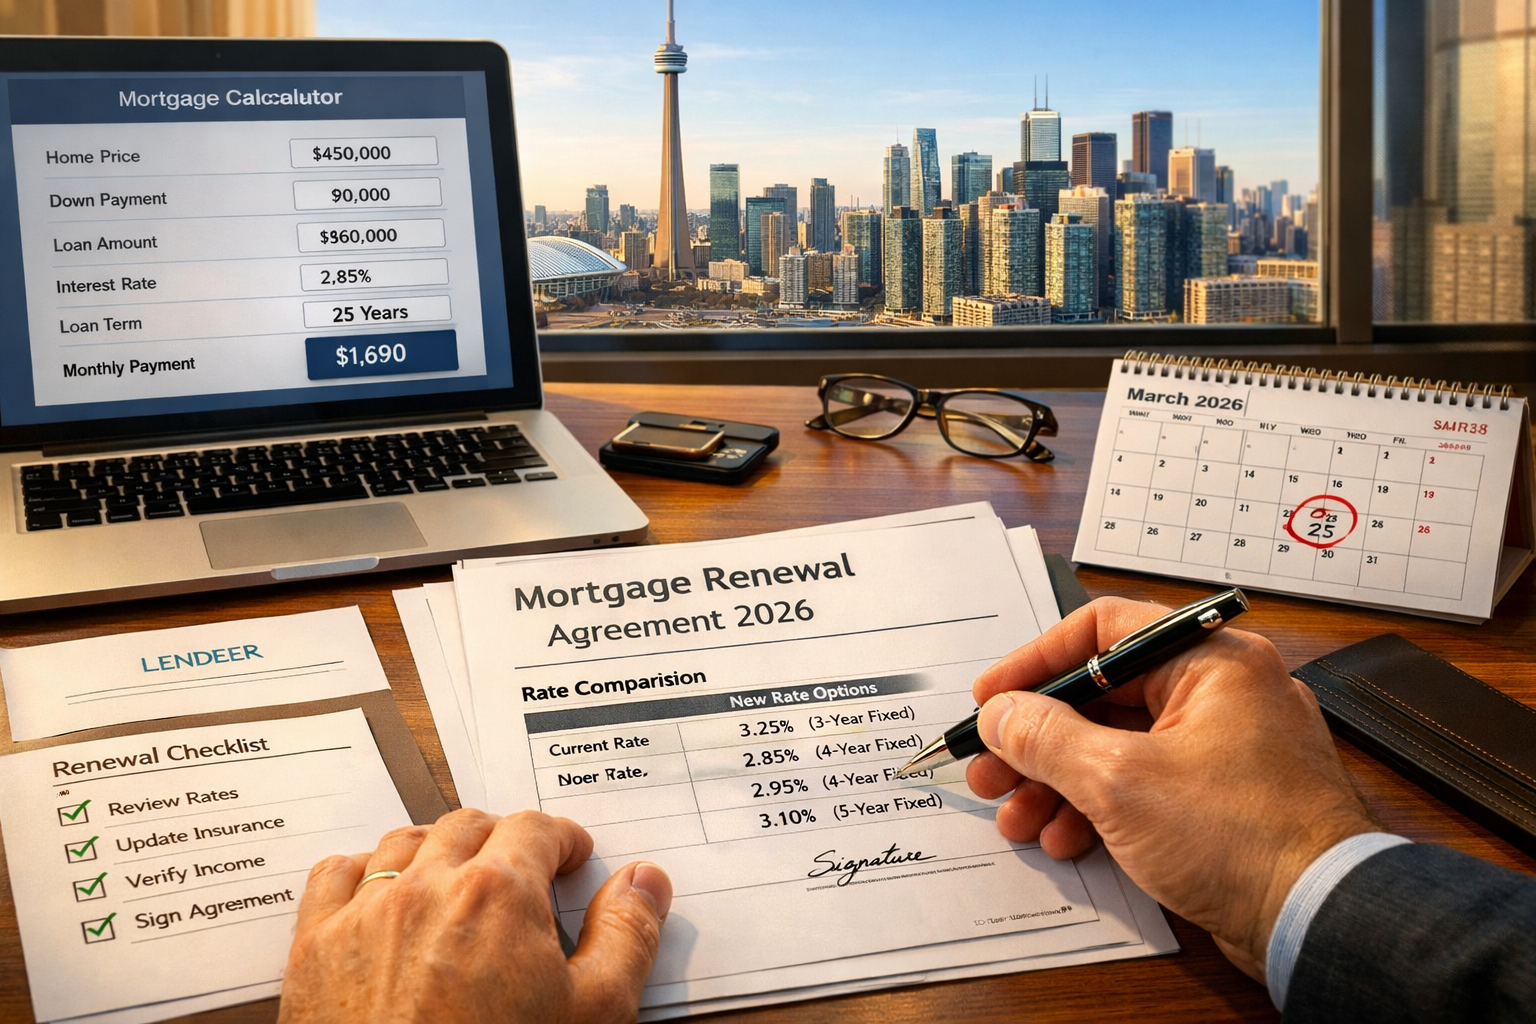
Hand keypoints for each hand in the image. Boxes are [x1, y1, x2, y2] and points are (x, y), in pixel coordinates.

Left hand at [278, 808, 671, 1023]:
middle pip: (470, 824)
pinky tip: (380, 895)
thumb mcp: (593, 1014)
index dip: (561, 840)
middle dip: (502, 839)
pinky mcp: (315, 947)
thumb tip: (646, 880)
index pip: (536, 827)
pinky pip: (334, 876)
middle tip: (521, 870)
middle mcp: (428, 886)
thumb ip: (628, 937)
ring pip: (403, 841)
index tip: (570, 859)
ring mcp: (365, 913)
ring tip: (455, 876)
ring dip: (436, 848)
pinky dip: (362, 871)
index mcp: (499, 891)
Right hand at [966, 597, 1375, 981]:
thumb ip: (1046, 738)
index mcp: (1211, 660)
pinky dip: (1101, 808)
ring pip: (1120, 746)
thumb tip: (1000, 714)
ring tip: (1018, 819)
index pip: (1102, 630)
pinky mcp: (1226, 798)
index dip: (1035, 662)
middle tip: (990, 769)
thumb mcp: (1119, 782)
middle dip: (1038, 740)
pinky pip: (1147, 785)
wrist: (1322, 921)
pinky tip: (1066, 840)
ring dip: (1060, 781)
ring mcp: (1227, 747)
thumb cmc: (1243, 839)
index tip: (991, 698)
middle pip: (1104, 697)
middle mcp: (1223, 692)